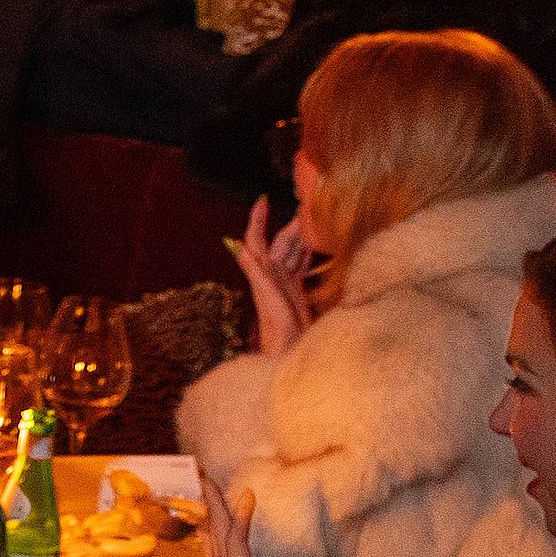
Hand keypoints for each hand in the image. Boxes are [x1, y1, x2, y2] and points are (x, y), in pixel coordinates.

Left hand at [229, 199, 316, 355]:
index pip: (257, 239)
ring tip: (314, 218)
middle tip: (309, 205)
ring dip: (301, 235)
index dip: (257, 220)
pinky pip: (300, 265)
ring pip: (292, 251)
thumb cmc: (278, 333)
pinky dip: (307, 253)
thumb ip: (256, 274)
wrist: (285, 356)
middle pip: (281, 242)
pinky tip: (315, 245)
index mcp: (264, 274)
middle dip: (291, 223)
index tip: (263, 200)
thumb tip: (240, 246)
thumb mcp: (268, 301)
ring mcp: (283, 282)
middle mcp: (271, 275)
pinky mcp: (294, 291)